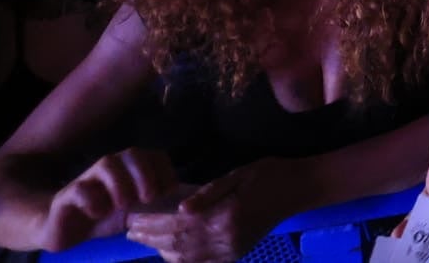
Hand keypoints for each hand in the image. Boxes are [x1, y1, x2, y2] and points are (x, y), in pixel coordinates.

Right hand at [36, 148, 177, 252]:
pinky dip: (92, 200)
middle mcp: (112, 167)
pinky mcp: (67, 195)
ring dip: (121, 183)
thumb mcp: (134, 213)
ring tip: (124, 204)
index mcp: (131, 169)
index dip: (165, 171)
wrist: (65, 228)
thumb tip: (182, 206)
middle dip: (145, 174)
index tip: (169, 192)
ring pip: (107, 164)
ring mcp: (89, 178)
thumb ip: (154, 206)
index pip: (155, 156)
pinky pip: (80, 189)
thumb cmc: (104, 217)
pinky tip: (99, 213)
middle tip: (148, 198)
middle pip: (133, 154)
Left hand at [126, 159, 298, 262]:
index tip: (134, 219)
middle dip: (151, 238)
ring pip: (188, 258)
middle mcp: (226, 239)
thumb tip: (180, 207)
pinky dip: (183, 260)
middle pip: (178, 244)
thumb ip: (208, 192)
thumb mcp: (237, 175)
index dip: (152, 224)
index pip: (177, 224)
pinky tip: (172, 251)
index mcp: (224, 217)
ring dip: (163, 251)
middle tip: (131, 232)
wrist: (298, 189)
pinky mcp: (236, 253)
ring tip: (146, 241)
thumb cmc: (267, 175)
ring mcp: (231, 250)